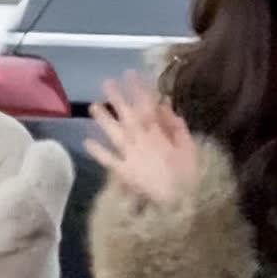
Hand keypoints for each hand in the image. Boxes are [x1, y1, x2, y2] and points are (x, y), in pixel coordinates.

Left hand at [87, 73, 197, 205]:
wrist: (179, 203)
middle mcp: (141, 141)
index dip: (138, 88)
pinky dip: (98, 151)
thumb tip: (164, 106)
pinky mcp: (124, 172)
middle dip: (117, 97)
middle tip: (106, 82)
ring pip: (114, 133)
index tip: (131, 74)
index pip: (147, 106)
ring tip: (92, 105)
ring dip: (103, 119)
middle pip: (127, 115)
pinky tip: (87, 141)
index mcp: (159, 134)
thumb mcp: (189, 148)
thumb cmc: (188, 176)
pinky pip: (109, 160)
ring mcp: (130, 156)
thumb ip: (177, 126)